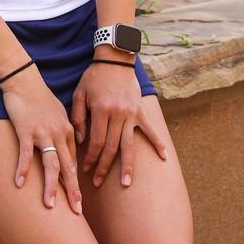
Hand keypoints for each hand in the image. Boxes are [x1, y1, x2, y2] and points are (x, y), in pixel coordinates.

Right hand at [1, 66, 83, 213]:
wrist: (25, 80)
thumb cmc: (40, 97)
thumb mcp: (59, 114)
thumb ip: (65, 131)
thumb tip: (69, 149)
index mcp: (68, 131)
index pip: (74, 162)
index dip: (77, 182)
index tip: (78, 200)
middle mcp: (59, 134)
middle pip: (68, 167)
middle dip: (72, 191)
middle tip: (76, 211)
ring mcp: (43, 133)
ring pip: (50, 164)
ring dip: (51, 186)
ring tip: (50, 205)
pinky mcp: (26, 130)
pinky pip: (25, 153)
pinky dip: (22, 169)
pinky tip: (19, 183)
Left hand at [71, 61, 168, 187]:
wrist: (115, 60)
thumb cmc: (93, 77)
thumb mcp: (79, 94)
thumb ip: (78, 118)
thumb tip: (82, 141)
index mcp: (100, 110)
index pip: (95, 141)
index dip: (90, 157)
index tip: (85, 169)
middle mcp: (117, 114)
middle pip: (111, 147)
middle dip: (103, 166)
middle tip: (97, 182)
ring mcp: (131, 113)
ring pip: (128, 144)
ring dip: (127, 165)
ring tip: (126, 183)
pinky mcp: (140, 111)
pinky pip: (150, 130)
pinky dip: (158, 143)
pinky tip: (164, 157)